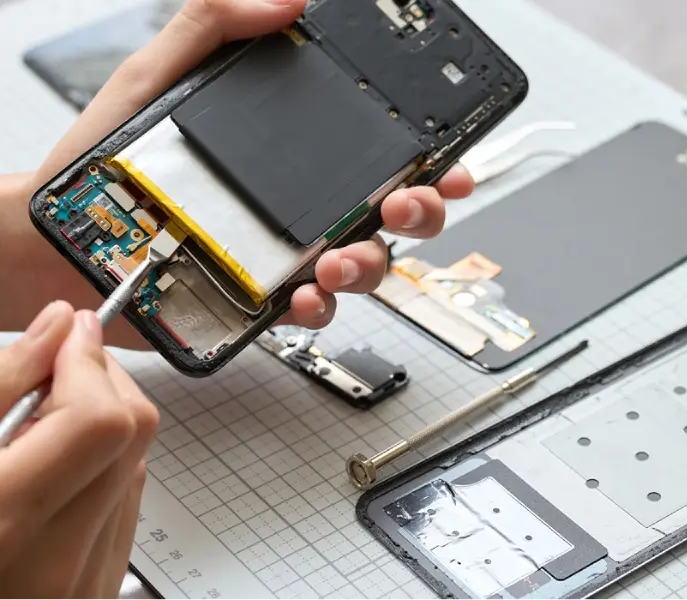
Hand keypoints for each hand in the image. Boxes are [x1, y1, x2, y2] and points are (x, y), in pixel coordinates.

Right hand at [0, 302, 158, 598]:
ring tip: (39, 423)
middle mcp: (59, 560)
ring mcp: (88, 579)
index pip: (98, 419)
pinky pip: (126, 501)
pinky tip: (51, 466)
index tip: (67, 334)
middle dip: (102, 382)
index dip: (88, 363)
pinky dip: (100, 466)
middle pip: (132, 434)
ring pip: (135, 462)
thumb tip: (62, 325)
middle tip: (53, 371)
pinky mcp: (103, 583)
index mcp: (4, 519)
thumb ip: (0, 383)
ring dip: (104, 422)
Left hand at [31, 0, 474, 335]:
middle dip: (420, 214)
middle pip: (395, 216)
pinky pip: (313, 312)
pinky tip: (305, 296)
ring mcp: (287, 256)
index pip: (381, 156)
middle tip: (402, 204)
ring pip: (366, 267)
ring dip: (371, 264)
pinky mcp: (261, 299)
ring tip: (337, 257)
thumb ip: (216, 26)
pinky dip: (320, 310)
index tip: (451, 162)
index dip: (431, 162)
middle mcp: (302, 207)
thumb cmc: (106, 158)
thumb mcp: (160, 75)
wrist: (61, 233)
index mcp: (293, 155)